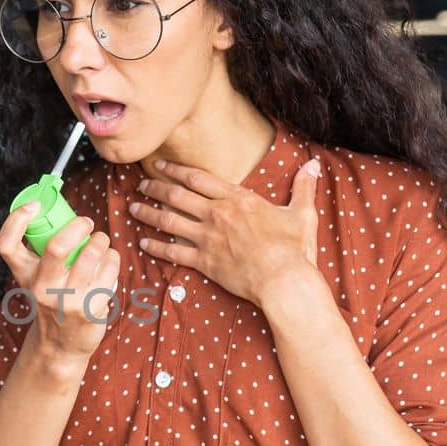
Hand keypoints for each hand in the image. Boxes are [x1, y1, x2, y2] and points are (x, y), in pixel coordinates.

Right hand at [0, 201, 119, 362]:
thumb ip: (40, 252)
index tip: (35, 205)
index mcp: (25, 275)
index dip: (16, 219)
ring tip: (101, 241)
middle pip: (57, 247)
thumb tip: (61, 213)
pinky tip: (109, 261)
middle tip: (86, 223)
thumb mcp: (36, 279)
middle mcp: (43, 288)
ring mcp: (67, 300)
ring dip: (102, 240)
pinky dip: (112, 259)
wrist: (60, 345)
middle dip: (78, 226)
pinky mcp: (91, 309)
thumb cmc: (51, 300)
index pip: (6, 245)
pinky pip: (110, 271)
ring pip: (91, 255)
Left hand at [128, 156, 322, 308]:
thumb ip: (303, 187)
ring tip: (133, 208)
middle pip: (176, 196)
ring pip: (168, 221)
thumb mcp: (302, 213)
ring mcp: (207, 238)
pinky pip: (173, 251)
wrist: (284, 281)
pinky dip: (156, 247)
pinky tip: (144, 243)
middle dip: (155, 188)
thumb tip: (314, 164)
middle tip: (140, 184)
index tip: (161, 165)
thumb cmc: (294, 248)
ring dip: (148, 213)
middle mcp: (217, 215)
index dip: (176, 170)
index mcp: (237, 199)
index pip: (198, 178)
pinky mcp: (204, 262)